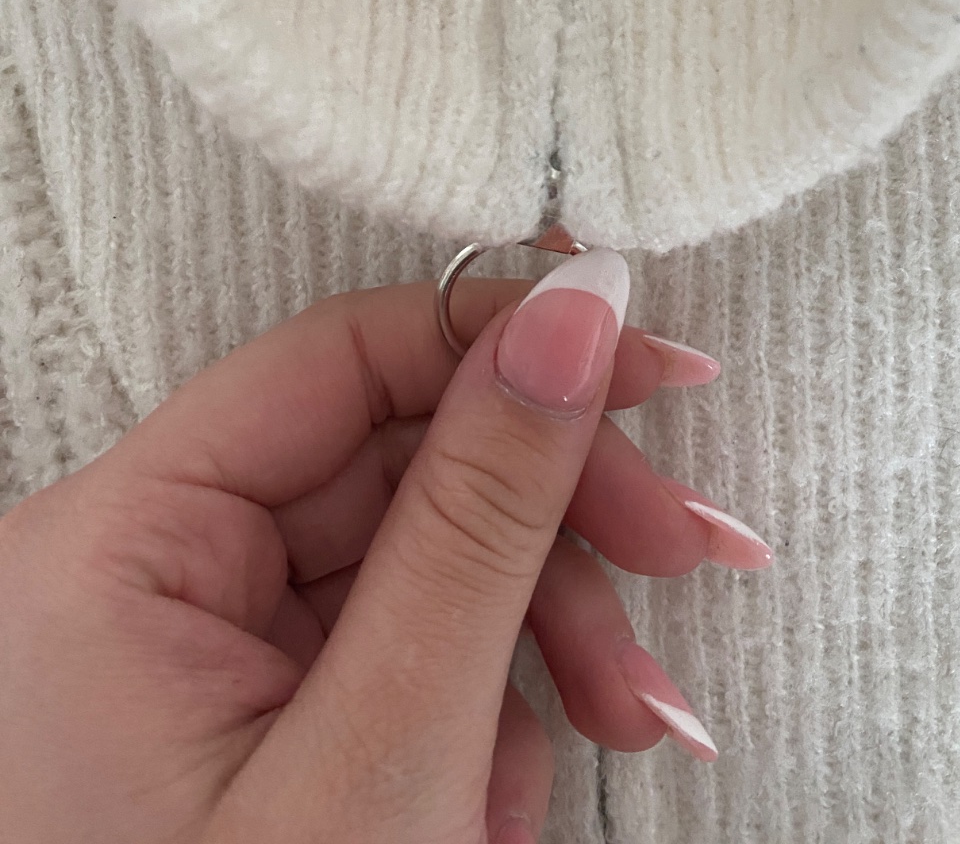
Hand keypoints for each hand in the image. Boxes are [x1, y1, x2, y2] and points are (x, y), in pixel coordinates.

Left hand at [0, 249, 770, 843]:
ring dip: (547, 634)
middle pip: (398, 459)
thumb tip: (576, 312)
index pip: (341, 359)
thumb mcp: (387, 754)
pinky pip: (401, 647)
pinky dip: (488, 703)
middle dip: (558, 523)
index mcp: (113, 549)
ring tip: (636, 728)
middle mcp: (142, 575)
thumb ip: (482, 517)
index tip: (655, 363)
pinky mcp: (256, 716)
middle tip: (698, 557)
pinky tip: (513, 801)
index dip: (507, 343)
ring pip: (419, 559)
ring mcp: (200, 651)